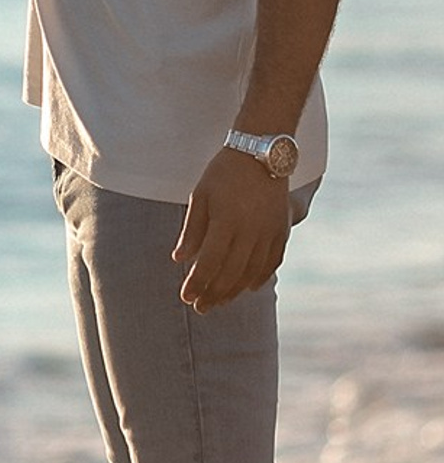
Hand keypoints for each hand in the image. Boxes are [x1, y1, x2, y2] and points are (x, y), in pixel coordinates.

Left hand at [171, 150, 292, 311]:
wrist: (262, 154)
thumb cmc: (223, 174)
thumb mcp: (199, 196)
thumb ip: (191, 230)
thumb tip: (179, 260)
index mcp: (227, 222)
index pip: (209, 263)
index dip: (197, 283)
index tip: (185, 297)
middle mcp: (251, 231)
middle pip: (231, 273)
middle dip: (213, 294)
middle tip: (200, 308)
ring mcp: (270, 232)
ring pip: (252, 272)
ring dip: (234, 291)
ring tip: (219, 301)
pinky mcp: (282, 230)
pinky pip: (272, 262)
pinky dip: (260, 277)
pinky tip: (248, 288)